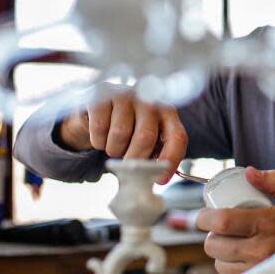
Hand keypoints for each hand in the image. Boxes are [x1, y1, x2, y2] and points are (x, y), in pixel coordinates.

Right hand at [58, 84, 187, 183]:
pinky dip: (98, 140)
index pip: (177, 136)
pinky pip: (100, 127)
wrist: (97, 115)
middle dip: (134, 159)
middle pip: (146, 137)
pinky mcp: (102, 95)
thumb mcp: (146, 144)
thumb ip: (154, 157)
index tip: (160, 180)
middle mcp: (149, 100)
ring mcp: (126, 95)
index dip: (171, 160)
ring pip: (120, 134)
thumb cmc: (128, 133)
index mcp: (167, 113)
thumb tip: (157, 178)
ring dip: (114, 150)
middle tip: (127, 164)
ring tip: (114, 146)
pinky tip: (100, 136)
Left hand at [197, 167, 274, 273]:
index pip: (222, 222)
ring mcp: (258, 268)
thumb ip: (274, 181)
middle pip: (214, 245)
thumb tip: (249, 172)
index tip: (204, 213)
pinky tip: (241, 254)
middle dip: (211, 234)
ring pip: (218, 262)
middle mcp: (260, 250)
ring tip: (233, 240)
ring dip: (220, 251)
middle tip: (221, 226)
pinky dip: (229, 264)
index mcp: (268, 224)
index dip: (205, 217)